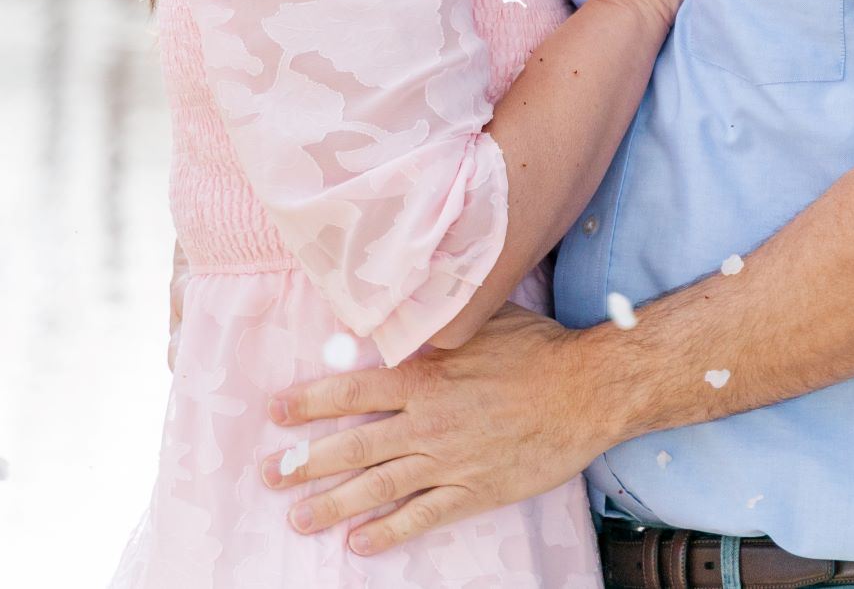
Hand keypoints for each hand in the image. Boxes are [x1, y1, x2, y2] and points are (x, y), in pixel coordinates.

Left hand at [266, 307, 606, 554]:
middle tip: (269, 475)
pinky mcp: (474, 490)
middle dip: (305, 462)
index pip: (352, 392)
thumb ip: (435, 321)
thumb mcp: (479, 318)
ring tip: (299, 518)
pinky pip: (422, 516)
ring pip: (378, 486)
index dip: (310, 402)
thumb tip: (398, 307)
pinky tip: (361, 545)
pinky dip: (389, 532)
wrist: (585, 389)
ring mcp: (449, 460)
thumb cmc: (535, 347)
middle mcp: (427, 420)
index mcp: (425, 375)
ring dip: (334, 504)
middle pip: (353, 445)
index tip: (277, 411)